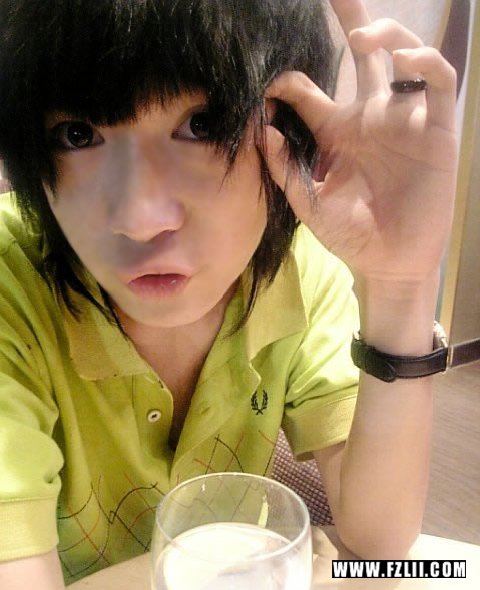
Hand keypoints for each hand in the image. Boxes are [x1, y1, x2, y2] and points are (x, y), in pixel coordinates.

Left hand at [264, 0, 456, 285]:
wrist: (389, 262)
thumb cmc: (350, 235)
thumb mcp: (309, 202)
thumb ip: (286, 169)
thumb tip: (262, 129)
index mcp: (336, 133)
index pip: (308, 93)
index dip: (286, 83)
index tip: (266, 82)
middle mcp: (369, 118)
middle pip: (362, 57)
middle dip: (352, 20)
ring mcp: (403, 121)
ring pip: (402, 59)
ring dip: (386, 36)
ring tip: (361, 36)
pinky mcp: (435, 130)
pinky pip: (436, 84)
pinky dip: (424, 64)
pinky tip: (403, 60)